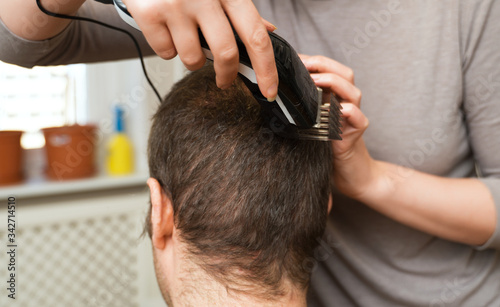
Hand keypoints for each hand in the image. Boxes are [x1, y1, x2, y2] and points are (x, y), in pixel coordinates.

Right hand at [123, 0, 278, 99]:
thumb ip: (238, 8)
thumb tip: (267, 30)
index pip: (256, 36)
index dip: (266, 68)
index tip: (269, 91)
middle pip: (226, 53)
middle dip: (227, 75)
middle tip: (224, 80)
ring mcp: (176, 5)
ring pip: (192, 59)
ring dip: (191, 57)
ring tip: (184, 36)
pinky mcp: (149, 13)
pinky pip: (166, 53)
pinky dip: (166, 47)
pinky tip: (164, 27)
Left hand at [300, 55, 375, 198]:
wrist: (348, 173)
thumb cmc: (325, 147)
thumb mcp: (309, 123)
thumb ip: (301, 107)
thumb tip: (274, 92)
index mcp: (335, 97)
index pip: (330, 69)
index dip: (314, 61)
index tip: (295, 59)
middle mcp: (347, 103)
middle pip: (345, 74)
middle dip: (324, 65)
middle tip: (305, 65)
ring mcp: (354, 117)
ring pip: (353, 92)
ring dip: (335, 83)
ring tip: (316, 80)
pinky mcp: (358, 133)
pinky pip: (358, 117)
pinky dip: (348, 111)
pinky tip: (337, 110)